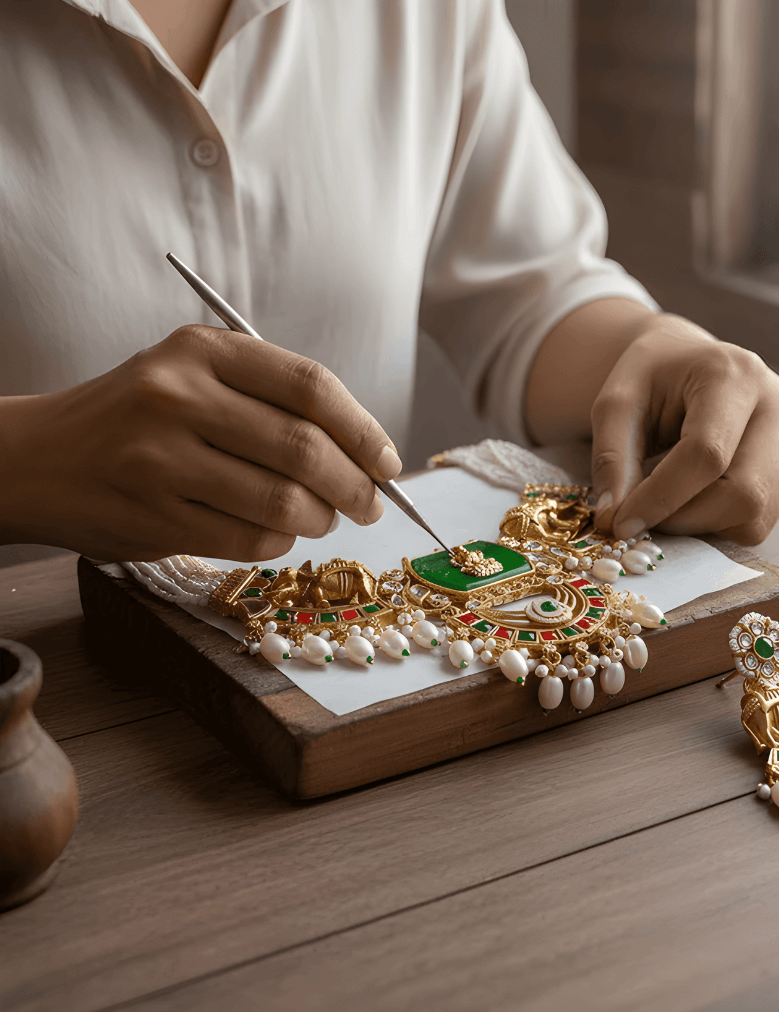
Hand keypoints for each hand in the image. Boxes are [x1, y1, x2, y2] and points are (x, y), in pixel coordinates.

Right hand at [0, 325, 401, 561]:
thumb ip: (271, 400)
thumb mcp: (194, 376)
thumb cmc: (137, 417)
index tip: (389, 462)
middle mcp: (179, 397)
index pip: (311, 386)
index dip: (364, 430)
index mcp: (202, 350)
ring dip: (321, 519)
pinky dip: (280, 541)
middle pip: (305, 449)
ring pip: (282, 502)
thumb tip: (365, 451)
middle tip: (370, 504)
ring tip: (324, 518)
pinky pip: (249, 539)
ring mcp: (160, 459)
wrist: (36, 458)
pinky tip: (278, 533)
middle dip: (356, 486)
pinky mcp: (151, 516)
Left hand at [588, 313, 778, 544]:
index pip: (706, 454)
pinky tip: (692, 501)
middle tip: (642, 520)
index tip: (622, 523)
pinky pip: (759, 521)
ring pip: (753, 515)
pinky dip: (717, 526)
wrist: (689, 364)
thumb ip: (612, 459)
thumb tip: (616, 519)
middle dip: (683, 519)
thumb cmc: (651, 381)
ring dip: (699, 526)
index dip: (662, 498)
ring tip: (665, 506)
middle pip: (742, 493)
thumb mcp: (616, 404)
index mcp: (733, 375)